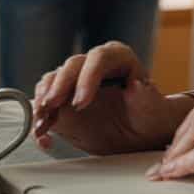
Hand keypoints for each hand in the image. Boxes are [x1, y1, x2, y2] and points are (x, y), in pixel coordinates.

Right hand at [32, 41, 181, 154]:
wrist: (139, 132)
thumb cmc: (149, 116)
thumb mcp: (153, 109)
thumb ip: (147, 98)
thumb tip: (137, 86)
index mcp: (118, 58)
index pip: (100, 58)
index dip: (87, 77)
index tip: (81, 102)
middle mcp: (93, 66)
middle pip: (71, 67)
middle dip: (59, 86)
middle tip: (53, 106)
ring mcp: (75, 83)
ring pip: (51, 82)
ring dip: (43, 102)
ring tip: (42, 123)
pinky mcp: (61, 102)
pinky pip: (44, 105)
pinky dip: (40, 120)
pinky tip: (43, 136)